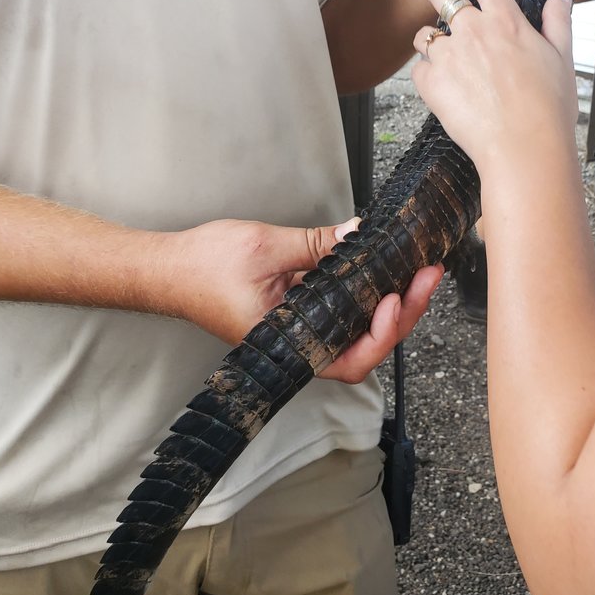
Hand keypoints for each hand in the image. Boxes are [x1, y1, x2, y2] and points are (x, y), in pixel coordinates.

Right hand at [163, 218, 442, 382]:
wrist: (167, 270)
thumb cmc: (203, 268)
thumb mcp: (266, 246)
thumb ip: (317, 244)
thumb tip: (360, 234)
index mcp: (288, 343)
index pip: (351, 360)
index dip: (382, 334)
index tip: (394, 296)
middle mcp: (299, 345)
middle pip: (365, 347)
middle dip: (402, 313)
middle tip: (427, 274)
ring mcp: (300, 332)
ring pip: (358, 332)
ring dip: (391, 305)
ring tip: (417, 271)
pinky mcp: (298, 314)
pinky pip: (342, 313)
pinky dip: (367, 294)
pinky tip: (383, 269)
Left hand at [411, 0, 577, 174]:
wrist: (523, 149)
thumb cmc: (547, 109)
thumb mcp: (562, 58)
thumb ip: (557, 21)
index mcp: (506, 22)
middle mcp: (474, 31)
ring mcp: (449, 55)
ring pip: (427, 35)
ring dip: (434, 43)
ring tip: (451, 65)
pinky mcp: (430, 82)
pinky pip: (419, 69)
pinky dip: (428, 76)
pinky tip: (447, 90)